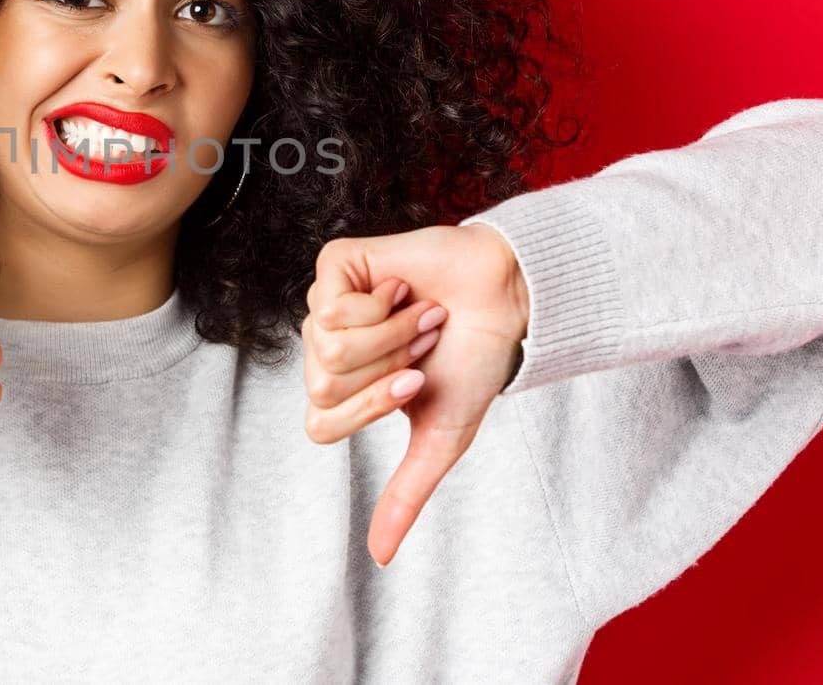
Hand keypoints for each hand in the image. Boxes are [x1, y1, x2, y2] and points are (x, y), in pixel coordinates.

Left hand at [301, 222, 528, 566]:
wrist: (504, 301)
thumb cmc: (472, 362)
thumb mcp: (439, 436)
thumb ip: (405, 493)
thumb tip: (380, 557)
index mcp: (341, 389)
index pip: (318, 423)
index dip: (372, 406)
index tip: (417, 382)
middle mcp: (324, 347)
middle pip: (322, 384)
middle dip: (388, 366)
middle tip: (421, 343)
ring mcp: (325, 304)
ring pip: (328, 345)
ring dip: (392, 334)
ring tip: (418, 315)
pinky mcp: (335, 266)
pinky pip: (334, 306)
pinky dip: (384, 305)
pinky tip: (404, 289)